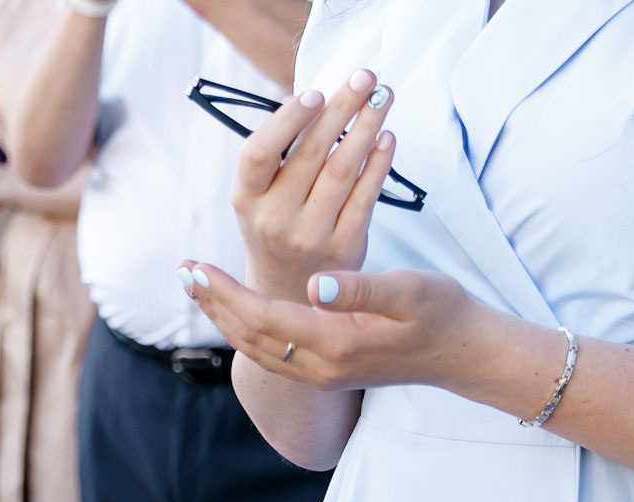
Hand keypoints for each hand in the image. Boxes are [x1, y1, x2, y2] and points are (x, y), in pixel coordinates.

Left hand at [179, 259, 484, 393]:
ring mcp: (319, 374)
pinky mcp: (323, 372)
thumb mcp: (410, 291)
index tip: (196, 268)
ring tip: (199, 286)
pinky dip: (244, 328)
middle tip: (184, 271)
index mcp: (335, 343)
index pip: (262, 317)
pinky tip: (234, 307)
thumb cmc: (442, 313)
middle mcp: (319, 367)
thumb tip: (316, 286)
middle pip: (248, 336)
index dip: (224, 293)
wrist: (463, 354)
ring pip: (255, 348)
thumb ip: (362, 289)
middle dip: (212, 304)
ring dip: (223, 317)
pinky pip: (269, 352)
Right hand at [229, 68, 394, 300]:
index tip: (314, 93)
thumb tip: (319, 97)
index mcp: (245, 199)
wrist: (286, 291)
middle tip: (365, 77)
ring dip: (367, 126)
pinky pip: (366, 196)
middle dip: (341, 109)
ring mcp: (309, 235)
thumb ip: (280, 154)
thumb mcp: (259, 195)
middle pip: (310, 154)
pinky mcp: (343, 246)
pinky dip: (379, 162)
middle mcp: (273, 219)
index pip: (258, 154)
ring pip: (342, 170)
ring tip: (383, 96)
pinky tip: (388, 136)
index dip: (287, 121)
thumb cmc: (276, 224)